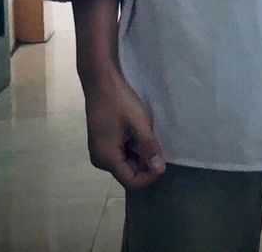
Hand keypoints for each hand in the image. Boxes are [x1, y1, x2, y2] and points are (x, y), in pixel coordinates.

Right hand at [83, 68, 165, 190]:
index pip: (131, 182)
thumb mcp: (139, 124)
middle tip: (156, 144)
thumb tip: (160, 170)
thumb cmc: (119, 101)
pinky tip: (137, 131)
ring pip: (125, 162)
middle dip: (145, 163)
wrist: (100, 79)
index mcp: (106, 159)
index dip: (149, 176)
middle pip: (128, 173)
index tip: (162, 161)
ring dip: (139, 153)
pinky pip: (119, 152)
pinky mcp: (101, 141)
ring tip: (146, 135)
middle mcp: (100, 160)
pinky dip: (131, 146)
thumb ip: (149, 148)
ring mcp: (99, 150)